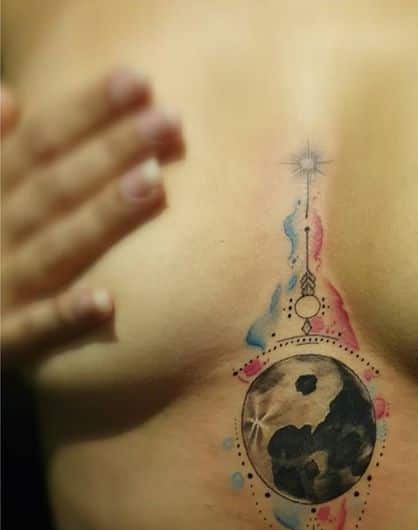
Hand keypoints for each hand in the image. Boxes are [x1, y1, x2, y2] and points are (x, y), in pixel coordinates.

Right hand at [1, 69, 183, 368]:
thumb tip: (6, 96)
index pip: (41, 142)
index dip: (86, 109)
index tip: (139, 79)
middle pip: (56, 185)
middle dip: (111, 150)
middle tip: (170, 120)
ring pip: (53, 249)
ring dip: (101, 217)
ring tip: (154, 184)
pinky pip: (32, 331)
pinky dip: (63, 316)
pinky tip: (105, 302)